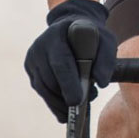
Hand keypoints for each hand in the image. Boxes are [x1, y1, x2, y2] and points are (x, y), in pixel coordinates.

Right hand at [23, 0, 116, 122]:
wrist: (74, 28)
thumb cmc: (92, 36)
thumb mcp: (106, 41)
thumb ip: (106, 59)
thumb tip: (102, 82)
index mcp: (56, 35)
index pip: (60, 62)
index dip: (68, 83)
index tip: (77, 101)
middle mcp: (40, 47)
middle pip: (49, 79)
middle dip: (66, 96)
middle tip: (83, 106)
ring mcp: (32, 59)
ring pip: (43, 88)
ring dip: (60, 103)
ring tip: (79, 109)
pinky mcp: (31, 70)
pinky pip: (42, 90)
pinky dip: (54, 102)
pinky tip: (66, 109)